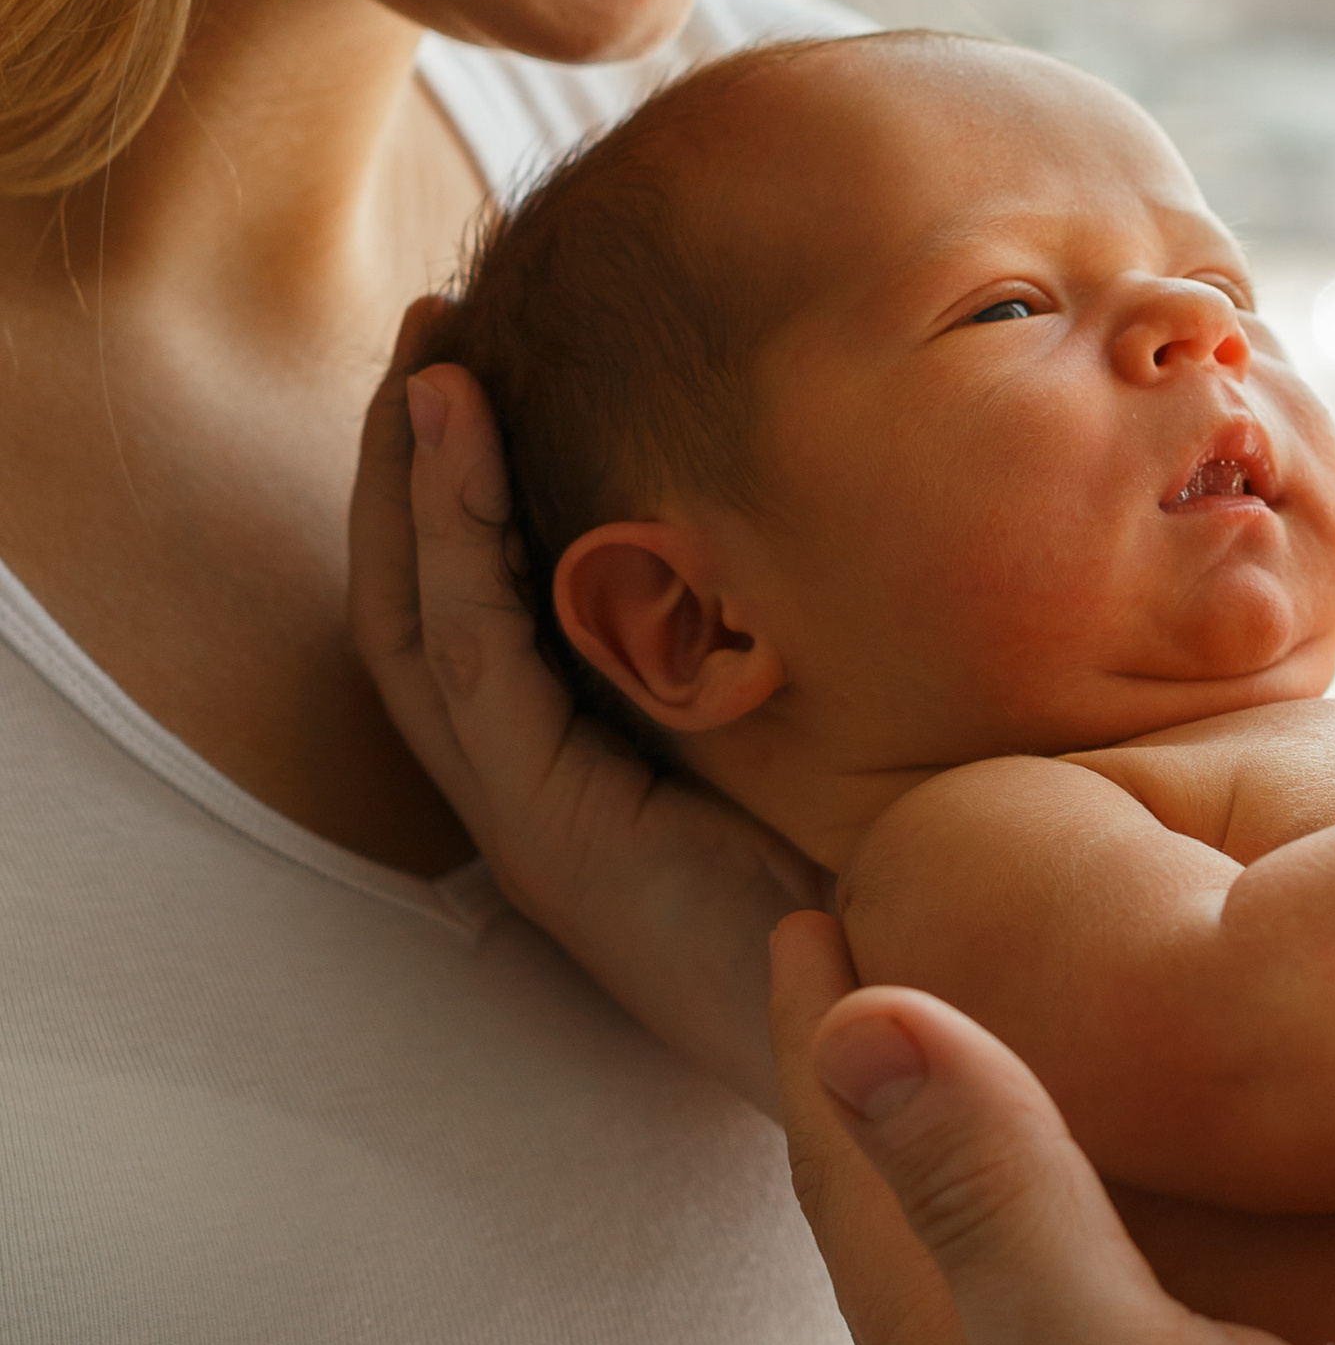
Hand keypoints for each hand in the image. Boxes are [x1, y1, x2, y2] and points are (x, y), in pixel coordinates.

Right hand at [349, 301, 825, 1111]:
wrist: (915, 1012)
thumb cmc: (889, 880)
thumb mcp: (822, 730)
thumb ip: (782, 645)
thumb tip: (828, 506)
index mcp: (583, 776)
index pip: (473, 616)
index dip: (458, 496)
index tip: (477, 368)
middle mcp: (533, 796)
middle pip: (415, 609)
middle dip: (408, 470)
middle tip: (433, 332)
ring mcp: (531, 818)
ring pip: (419, 626)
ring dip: (415, 485)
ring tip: (432, 361)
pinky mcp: (555, 834)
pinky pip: (476, 660)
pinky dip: (457, 540)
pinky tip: (460, 439)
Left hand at [771, 918, 1334, 1344]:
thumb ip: (995, 1193)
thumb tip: (853, 1018)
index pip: (848, 1172)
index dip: (820, 1031)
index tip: (799, 905)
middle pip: (891, 1233)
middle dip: (874, 1096)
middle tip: (874, 971)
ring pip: (982, 1306)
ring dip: (967, 1188)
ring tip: (1001, 1103)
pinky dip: (1073, 1278)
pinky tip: (1146, 1291)